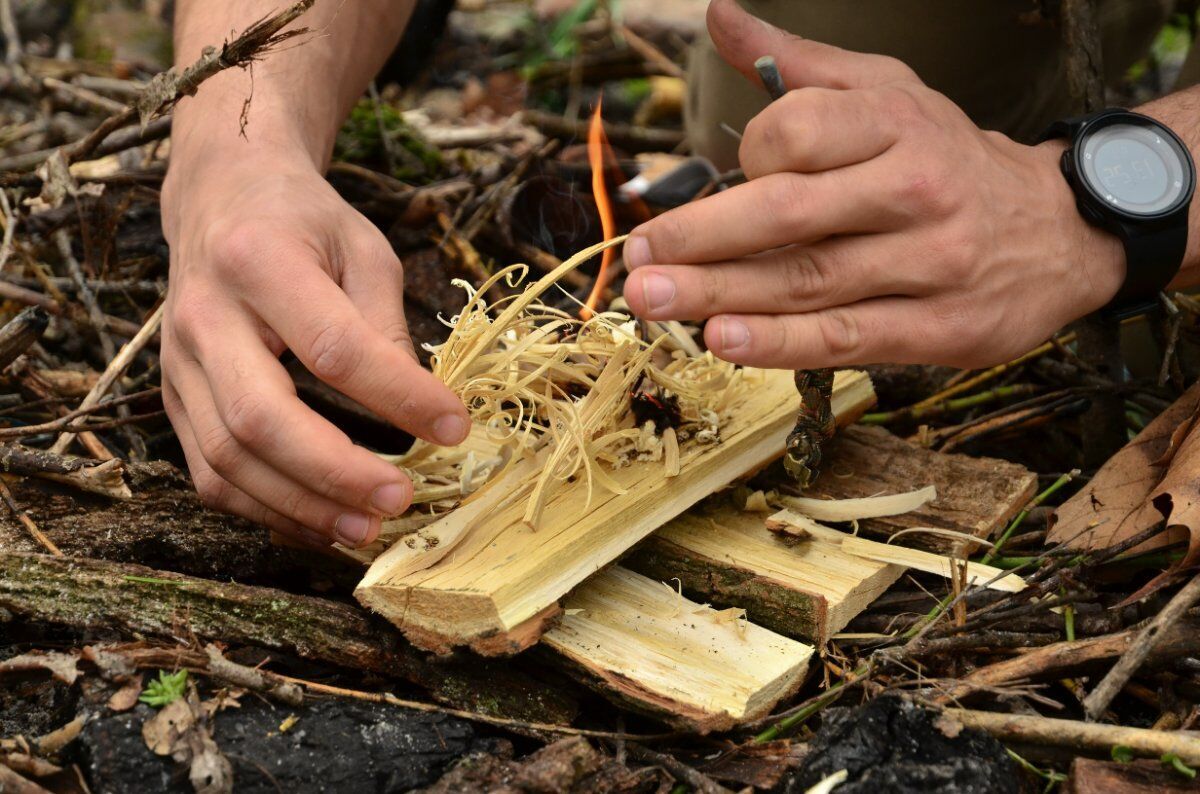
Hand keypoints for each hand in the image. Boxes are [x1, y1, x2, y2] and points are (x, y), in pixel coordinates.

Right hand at [160, 150, 469, 548]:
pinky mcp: (174, 399)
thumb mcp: (363, 249)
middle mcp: (204, 316)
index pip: (333, 347)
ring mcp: (178, 364)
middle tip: (399, 501)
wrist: (220, 200)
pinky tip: (322, 522)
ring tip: (367, 529)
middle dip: (335, 472)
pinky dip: (268, 509)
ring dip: (301, 507)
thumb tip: (424, 411)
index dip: (398, 395)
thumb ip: (387, 325)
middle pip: (260, 418)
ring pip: (227, 460)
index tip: (455, 427)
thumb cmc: (303, 223)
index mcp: (258, 261)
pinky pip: (210, 474)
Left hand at [623, 0, 1125, 369]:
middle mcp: (913, 189)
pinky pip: (846, 336)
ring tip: (654, 298)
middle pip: (787, 212)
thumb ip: (801, 63)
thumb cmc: (949, 159)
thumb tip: (722, 17)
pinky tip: (725, 340)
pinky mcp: (938, 328)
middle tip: (636, 255)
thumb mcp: (890, 92)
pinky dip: (781, 343)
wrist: (1060, 231)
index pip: (795, 132)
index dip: (744, 157)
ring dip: (721, 293)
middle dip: (700, 237)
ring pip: (808, 280)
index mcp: (895, 124)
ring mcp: (929, 263)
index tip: (718, 181)